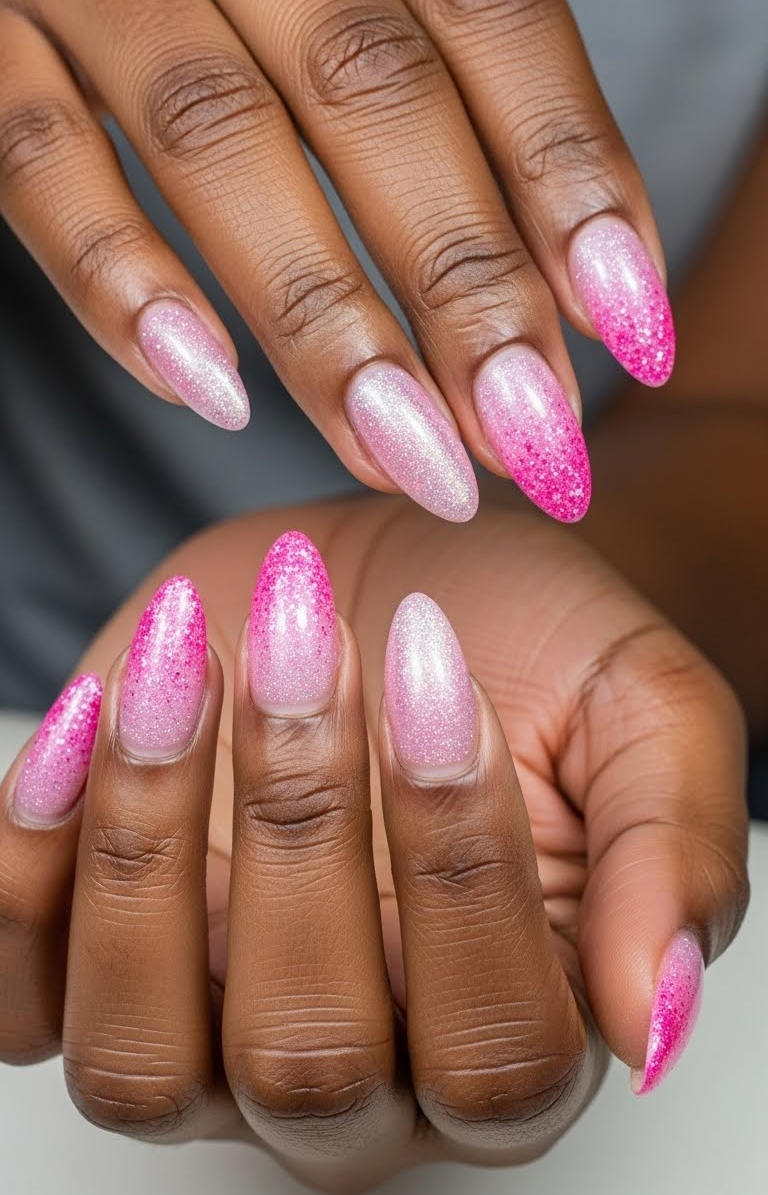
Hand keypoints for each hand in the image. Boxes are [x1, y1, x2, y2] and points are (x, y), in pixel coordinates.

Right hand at [0, 0, 733, 522]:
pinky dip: (119, 281)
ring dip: (318, 316)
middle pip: (366, 83)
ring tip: (402, 452)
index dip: (568, 163)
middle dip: (460, 276)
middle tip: (526, 433)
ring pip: (213, 137)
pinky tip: (210, 393)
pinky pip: (35, 158)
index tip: (628, 320)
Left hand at [0, 500, 748, 1189]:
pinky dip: (19, 864)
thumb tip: (653, 1013)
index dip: (458, 867)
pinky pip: (15, 993)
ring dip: (146, 844)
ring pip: (137, 1061)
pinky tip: (91, 716)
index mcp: (516, 1033)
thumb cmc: (539, 654)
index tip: (439, 669)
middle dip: (297, 826)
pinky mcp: (92, 958)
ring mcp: (206, 1030)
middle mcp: (360, 1072)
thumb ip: (670, 854)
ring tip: (182, 664)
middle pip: (302, 1061)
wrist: (415, 585)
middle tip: (299, 637)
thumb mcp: (647, 712)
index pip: (490, 1050)